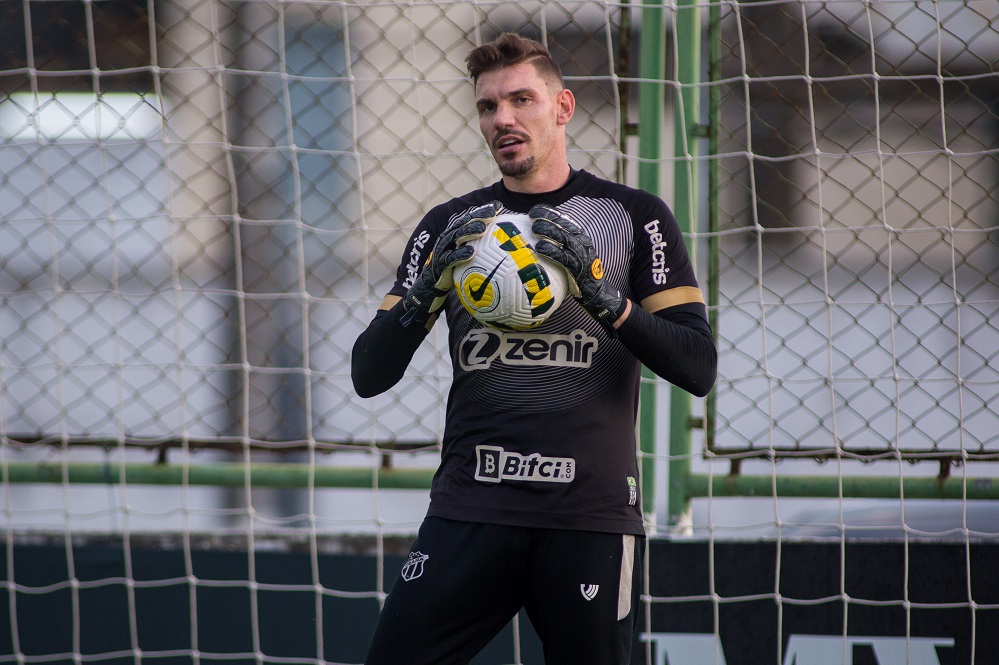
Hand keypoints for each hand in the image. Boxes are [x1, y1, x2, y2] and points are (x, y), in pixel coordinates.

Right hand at [400, 201, 500, 325]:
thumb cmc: (452, 271)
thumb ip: (480, 249)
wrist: (430, 287)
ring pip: (456, 237)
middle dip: (478, 216)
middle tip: (493, 212)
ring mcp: (443, 251)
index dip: (483, 211)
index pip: (470, 219)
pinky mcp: (440, 265)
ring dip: (469, 231)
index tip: (499, 206)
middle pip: (463, 223)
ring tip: (482, 228)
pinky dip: (460, 254)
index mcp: (454, 234)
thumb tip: (503, 247)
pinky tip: (471, 252)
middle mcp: (448, 240)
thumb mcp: (466, 257)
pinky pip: (450, 259)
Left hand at [530, 203, 624, 328]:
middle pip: (564, 226)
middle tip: (532, 215)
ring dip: (548, 231)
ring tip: (534, 227)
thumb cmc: (579, 274)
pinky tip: (539, 248)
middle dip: (548, 217)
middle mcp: (583, 243)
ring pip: (564, 238)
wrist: (597, 293)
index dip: (550, 213)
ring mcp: (582, 255)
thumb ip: (559, 246)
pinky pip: (563, 257)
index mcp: (580, 238)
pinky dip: (551, 251)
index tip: (536, 209)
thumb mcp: (571, 256)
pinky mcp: (579, 268)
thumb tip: (537, 239)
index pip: (564, 220)